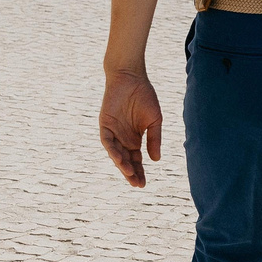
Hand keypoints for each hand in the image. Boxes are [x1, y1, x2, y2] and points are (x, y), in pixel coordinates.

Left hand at [100, 69, 163, 186]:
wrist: (131, 77)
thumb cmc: (144, 96)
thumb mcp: (154, 120)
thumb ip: (154, 139)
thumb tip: (156, 160)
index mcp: (135, 138)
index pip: (136, 160)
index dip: (139, 171)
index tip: (143, 184)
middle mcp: (122, 138)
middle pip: (125, 160)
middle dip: (131, 173)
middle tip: (137, 184)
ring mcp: (113, 132)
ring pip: (115, 153)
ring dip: (121, 164)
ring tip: (129, 174)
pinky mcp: (105, 124)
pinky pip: (107, 141)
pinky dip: (112, 151)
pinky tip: (119, 159)